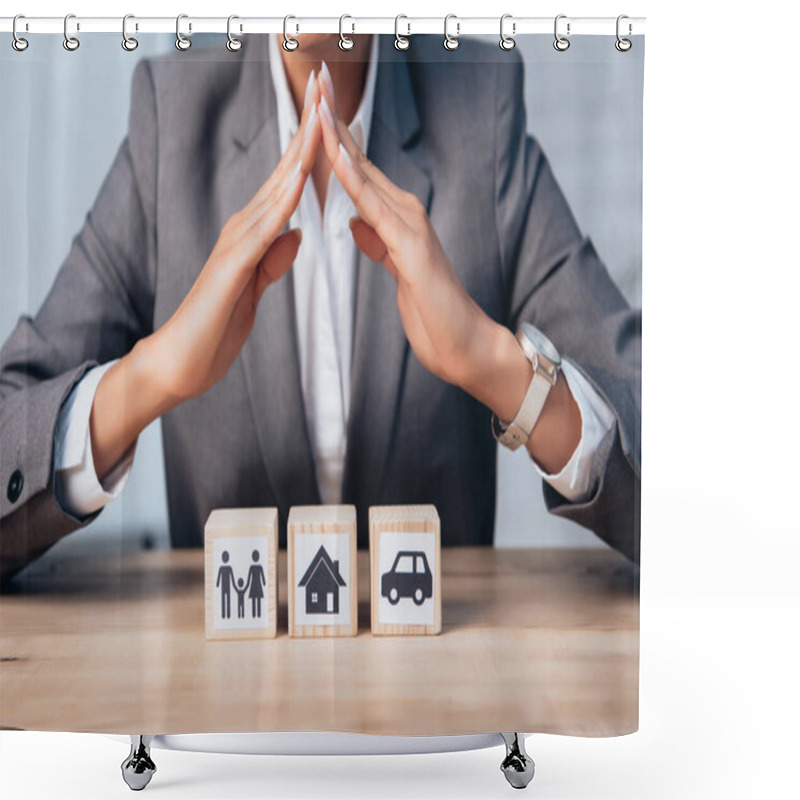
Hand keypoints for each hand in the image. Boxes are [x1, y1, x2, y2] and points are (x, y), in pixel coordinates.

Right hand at [149, 87, 320, 402]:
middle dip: (307, 133)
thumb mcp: (255, 289)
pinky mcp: (231, 266)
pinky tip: (299, 178)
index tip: (334, 119)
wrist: (183, 361)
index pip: (288, 185)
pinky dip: (282, 201)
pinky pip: (262, 228)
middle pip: (283, 173)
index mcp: (254, 235)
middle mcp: (243, 229)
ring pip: (274, 190)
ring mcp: (235, 244)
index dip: (311, 151)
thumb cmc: (217, 327)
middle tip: (327, 90)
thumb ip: (272, 261)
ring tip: (320, 116)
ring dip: (299, 153)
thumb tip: (296, 235)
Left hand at [315, 80, 528, 417]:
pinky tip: (336, 160)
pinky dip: (355, 183)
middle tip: (316, 80)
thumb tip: (356, 224)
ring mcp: (412, 228)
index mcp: (398, 220)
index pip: (360, 173)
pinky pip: (376, 210)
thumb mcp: (398, 273)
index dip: (335, 140)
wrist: (464, 346)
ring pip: (367, 176)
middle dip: (336, 123)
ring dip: (340, 141)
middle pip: (362, 161)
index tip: (313, 108)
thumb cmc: (434, 314)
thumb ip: (380, 244)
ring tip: (319, 105)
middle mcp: (406, 214)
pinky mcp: (413, 250)